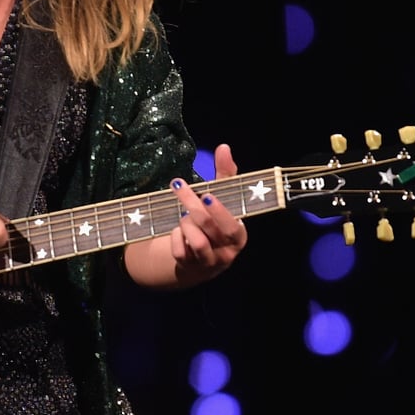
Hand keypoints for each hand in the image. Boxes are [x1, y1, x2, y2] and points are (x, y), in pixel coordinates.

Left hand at [165, 142, 246, 287]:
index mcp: (238, 235)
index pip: (232, 226)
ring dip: (184, 223)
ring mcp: (208, 262)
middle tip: (178, 185)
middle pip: (208, 227)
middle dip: (192, 204)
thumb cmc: (215, 222)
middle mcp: (226, 252)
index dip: (219, 211)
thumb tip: (224, 147)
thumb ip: (225, 174)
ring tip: (182, 214)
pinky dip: (175, 237)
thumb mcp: (223, 200)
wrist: (199, 257)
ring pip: (195, 241)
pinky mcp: (189, 267)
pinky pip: (179, 251)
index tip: (206, 194)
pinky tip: (177, 230)